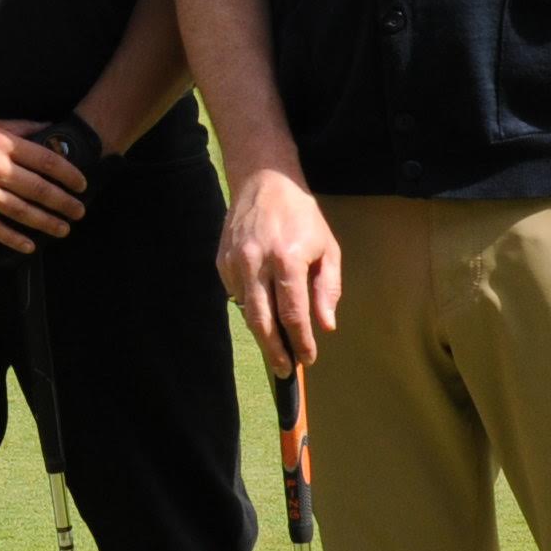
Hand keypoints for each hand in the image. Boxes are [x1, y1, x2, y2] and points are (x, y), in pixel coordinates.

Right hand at [0, 109, 88, 252]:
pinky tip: (28, 245)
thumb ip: (20, 128)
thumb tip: (49, 129)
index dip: (68, 174)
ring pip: (19, 210)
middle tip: (80, 211)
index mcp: (3, 144)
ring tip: (63, 229)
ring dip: (44, 222)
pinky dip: (11, 237)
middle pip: (38, 189)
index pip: (46, 161)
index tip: (82, 184)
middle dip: (63, 202)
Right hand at [216, 167, 342, 370]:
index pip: (293, 313)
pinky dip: (250, 309)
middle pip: (263, 321)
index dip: (301, 340)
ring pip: (246, 312)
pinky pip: (236, 295)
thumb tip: (325, 325)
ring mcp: (235, 263)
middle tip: (286, 370)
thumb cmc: (301, 214)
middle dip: (275, 350)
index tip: (308, 358)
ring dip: (262, 335)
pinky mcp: (222, 261)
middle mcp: (256, 263)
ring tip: (276, 350)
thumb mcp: (327, 247)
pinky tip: (263, 312)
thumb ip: (327, 288)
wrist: (264, 180)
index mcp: (287, 259)